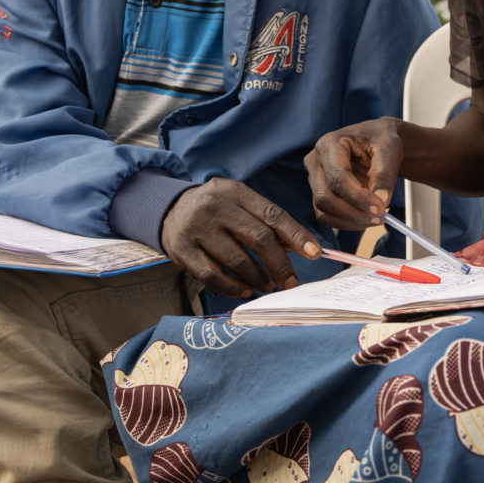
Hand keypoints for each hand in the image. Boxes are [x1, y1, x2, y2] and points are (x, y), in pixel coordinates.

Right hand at [160, 178, 319, 298]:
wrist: (169, 207)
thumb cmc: (217, 208)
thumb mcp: (240, 203)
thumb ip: (265, 221)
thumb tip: (297, 247)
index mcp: (236, 192)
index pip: (272, 214)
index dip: (296, 235)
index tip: (314, 253)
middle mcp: (216, 208)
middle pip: (258, 238)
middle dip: (280, 264)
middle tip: (290, 281)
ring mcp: (197, 229)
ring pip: (237, 260)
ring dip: (258, 278)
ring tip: (268, 285)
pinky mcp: (182, 251)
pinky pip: (212, 276)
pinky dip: (232, 287)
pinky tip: (245, 290)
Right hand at [304, 118, 405, 229]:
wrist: (378, 142)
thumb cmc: (382, 140)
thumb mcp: (390, 148)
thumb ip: (385, 172)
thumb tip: (381, 200)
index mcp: (330, 144)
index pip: (338, 177)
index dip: (358, 197)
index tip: (379, 209)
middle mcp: (316, 162)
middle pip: (325, 197)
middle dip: (353, 212)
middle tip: (380, 217)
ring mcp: (315, 179)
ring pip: (324, 210)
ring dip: (351, 221)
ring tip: (377, 218)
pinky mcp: (320, 194)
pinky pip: (327, 217)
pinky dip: (347, 223)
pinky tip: (367, 219)